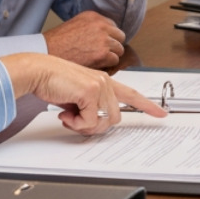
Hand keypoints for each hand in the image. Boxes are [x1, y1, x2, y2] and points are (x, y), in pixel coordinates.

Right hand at [0, 53, 165, 134]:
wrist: (38, 72)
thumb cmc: (53, 83)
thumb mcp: (77, 97)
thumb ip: (90, 107)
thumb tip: (93, 124)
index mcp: (104, 82)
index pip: (132, 94)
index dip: (148, 106)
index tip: (161, 113)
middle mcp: (106, 82)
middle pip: (115, 118)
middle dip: (95, 126)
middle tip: (75, 121)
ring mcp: (100, 86)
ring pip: (104, 122)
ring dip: (84, 126)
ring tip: (69, 116)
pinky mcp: (90, 92)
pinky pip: (90, 121)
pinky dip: (76, 123)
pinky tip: (65, 113)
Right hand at [44, 10, 125, 67]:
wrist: (46, 54)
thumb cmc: (56, 44)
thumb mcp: (75, 25)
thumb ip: (91, 28)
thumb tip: (104, 36)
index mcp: (94, 17)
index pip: (113, 26)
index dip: (109, 37)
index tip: (103, 44)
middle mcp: (101, 25)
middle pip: (120, 37)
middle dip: (113, 46)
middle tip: (102, 55)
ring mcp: (103, 39)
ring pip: (119, 50)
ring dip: (110, 57)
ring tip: (96, 62)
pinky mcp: (103, 54)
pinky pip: (114, 61)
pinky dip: (106, 66)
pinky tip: (95, 66)